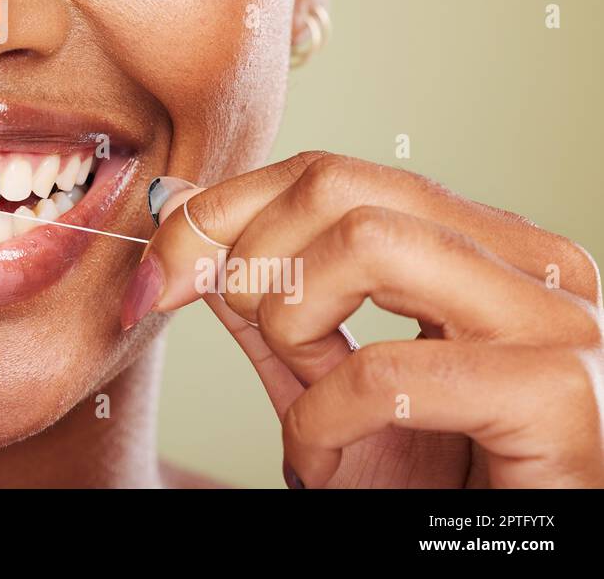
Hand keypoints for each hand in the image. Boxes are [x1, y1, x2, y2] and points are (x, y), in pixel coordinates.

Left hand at [125, 152, 603, 486]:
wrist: (505, 564)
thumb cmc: (433, 486)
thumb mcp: (327, 382)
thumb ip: (267, 293)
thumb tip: (181, 208)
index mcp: (483, 244)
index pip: (329, 174)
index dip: (221, 212)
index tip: (157, 277)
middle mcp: (531, 262)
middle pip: (337, 186)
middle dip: (244, 257)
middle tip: (235, 336)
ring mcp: (555, 321)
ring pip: (366, 244)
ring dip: (291, 324)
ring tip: (303, 400)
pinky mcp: (557, 396)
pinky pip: (386, 374)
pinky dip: (322, 417)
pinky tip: (325, 455)